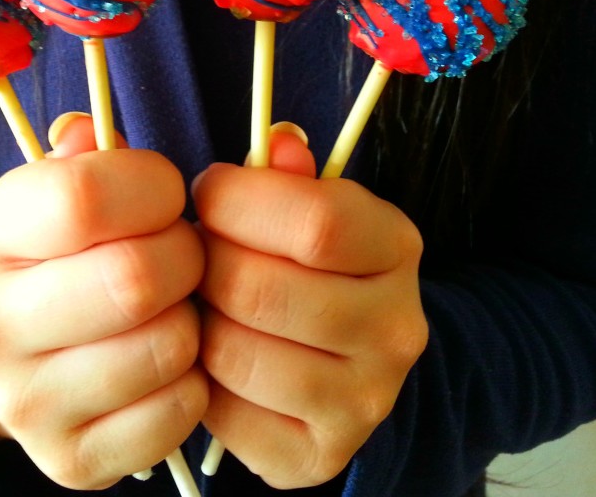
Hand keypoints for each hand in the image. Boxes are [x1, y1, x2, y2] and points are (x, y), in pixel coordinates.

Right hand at [0, 114, 207, 488]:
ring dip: (192, 320)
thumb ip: (87, 154)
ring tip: (172, 307)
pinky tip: (166, 364)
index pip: (84, 196)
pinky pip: (176, 413)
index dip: (153, 186)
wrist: (18, 358)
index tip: (165, 194)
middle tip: (181, 252)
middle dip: (185, 255)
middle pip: (134, 277)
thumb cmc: (60, 256)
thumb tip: (89, 132)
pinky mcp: (67, 460)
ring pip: (166, 346)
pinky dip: (192, 384)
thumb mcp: (56, 190)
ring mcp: (21, 403)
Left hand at [194, 124, 427, 487]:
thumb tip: (279, 140)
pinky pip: (224, 414)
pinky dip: (201, 383)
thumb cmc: (308, 264)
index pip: (316, 221)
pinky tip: (214, 359)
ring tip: (207, 305)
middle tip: (199, 254)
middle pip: (259, 289)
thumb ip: (287, 175)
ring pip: (234, 352)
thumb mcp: (310, 205)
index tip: (209, 192)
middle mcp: (395, 329)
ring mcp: (364, 402)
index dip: (237, 200)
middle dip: (206, 262)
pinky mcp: (319, 455)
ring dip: (199, 322)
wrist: (348, 361)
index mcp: (396, 249)